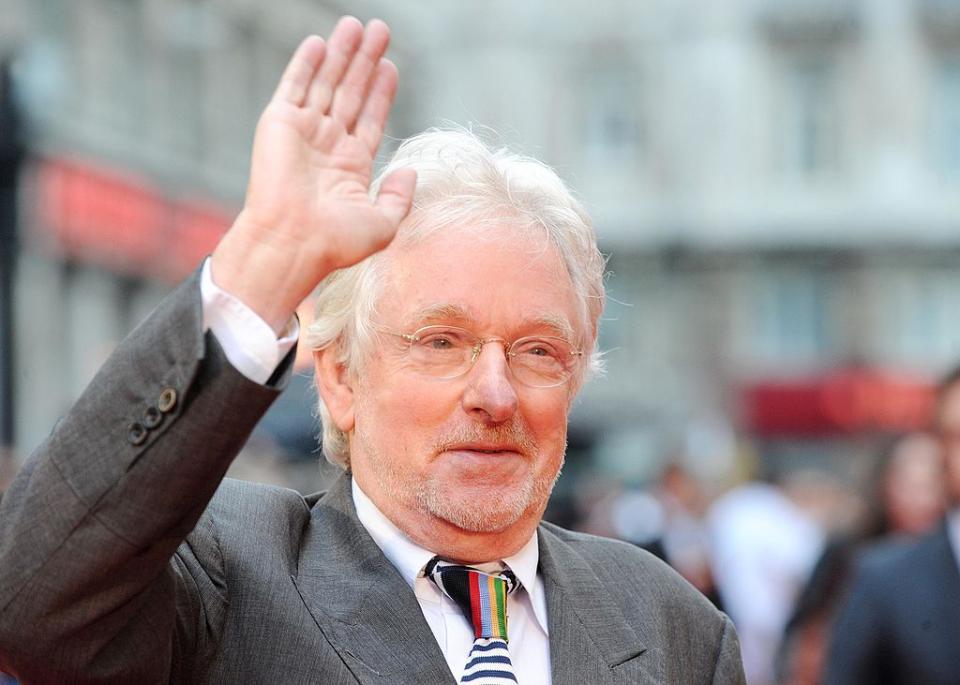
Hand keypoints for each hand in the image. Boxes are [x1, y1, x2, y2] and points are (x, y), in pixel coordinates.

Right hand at [211, 17, 415, 332]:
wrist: (293, 243)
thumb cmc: (336, 243)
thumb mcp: (383, 224)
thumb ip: (400, 196)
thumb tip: (410, 171)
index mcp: (350, 166)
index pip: (370, 118)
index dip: (381, 92)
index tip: (391, 66)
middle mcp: (327, 146)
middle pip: (351, 93)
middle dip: (365, 62)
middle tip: (380, 30)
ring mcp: (303, 133)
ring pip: (327, 83)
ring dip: (342, 54)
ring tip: (357, 26)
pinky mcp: (280, 123)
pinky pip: (295, 85)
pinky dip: (306, 63)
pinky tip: (320, 42)